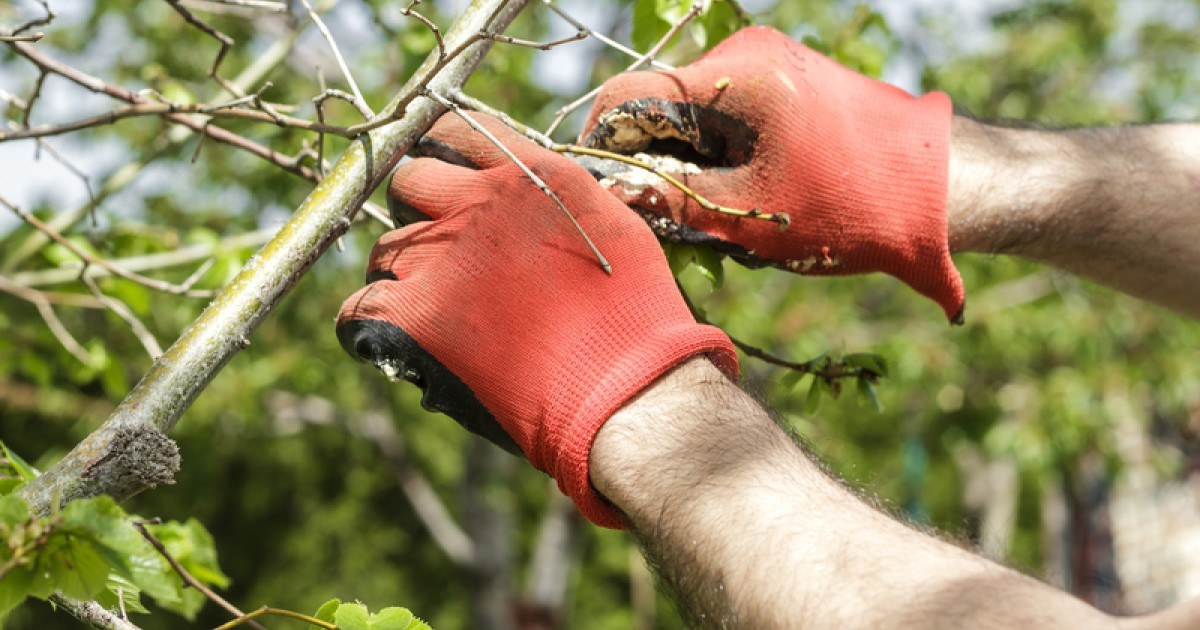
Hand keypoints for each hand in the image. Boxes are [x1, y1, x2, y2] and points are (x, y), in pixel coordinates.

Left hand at [336, 112, 737, 527]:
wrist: (625, 390)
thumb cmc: (635, 320)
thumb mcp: (613, 227)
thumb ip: (559, 200)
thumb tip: (525, 197)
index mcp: (530, 176)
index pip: (456, 131)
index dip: (443, 157)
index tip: (445, 183)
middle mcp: (478, 204)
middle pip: (408, 183)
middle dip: (418, 212)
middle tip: (440, 254)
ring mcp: (439, 260)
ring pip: (384, 251)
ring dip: (401, 276)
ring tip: (434, 312)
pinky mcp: (411, 317)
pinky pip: (356, 311)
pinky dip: (369, 328)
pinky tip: (396, 344)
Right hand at [580, 26, 964, 321]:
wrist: (948, 191)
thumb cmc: (853, 202)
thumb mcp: (753, 213)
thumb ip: (674, 200)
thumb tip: (613, 194)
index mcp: (733, 75)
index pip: (629, 96)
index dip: (601, 145)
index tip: (597, 191)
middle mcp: (746, 57)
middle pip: (662, 108)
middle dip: (655, 165)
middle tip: (665, 220)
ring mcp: (771, 69)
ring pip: (695, 119)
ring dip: (691, 168)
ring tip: (720, 217)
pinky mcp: (789, 88)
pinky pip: (730, 122)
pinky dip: (723, 161)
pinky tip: (748, 202)